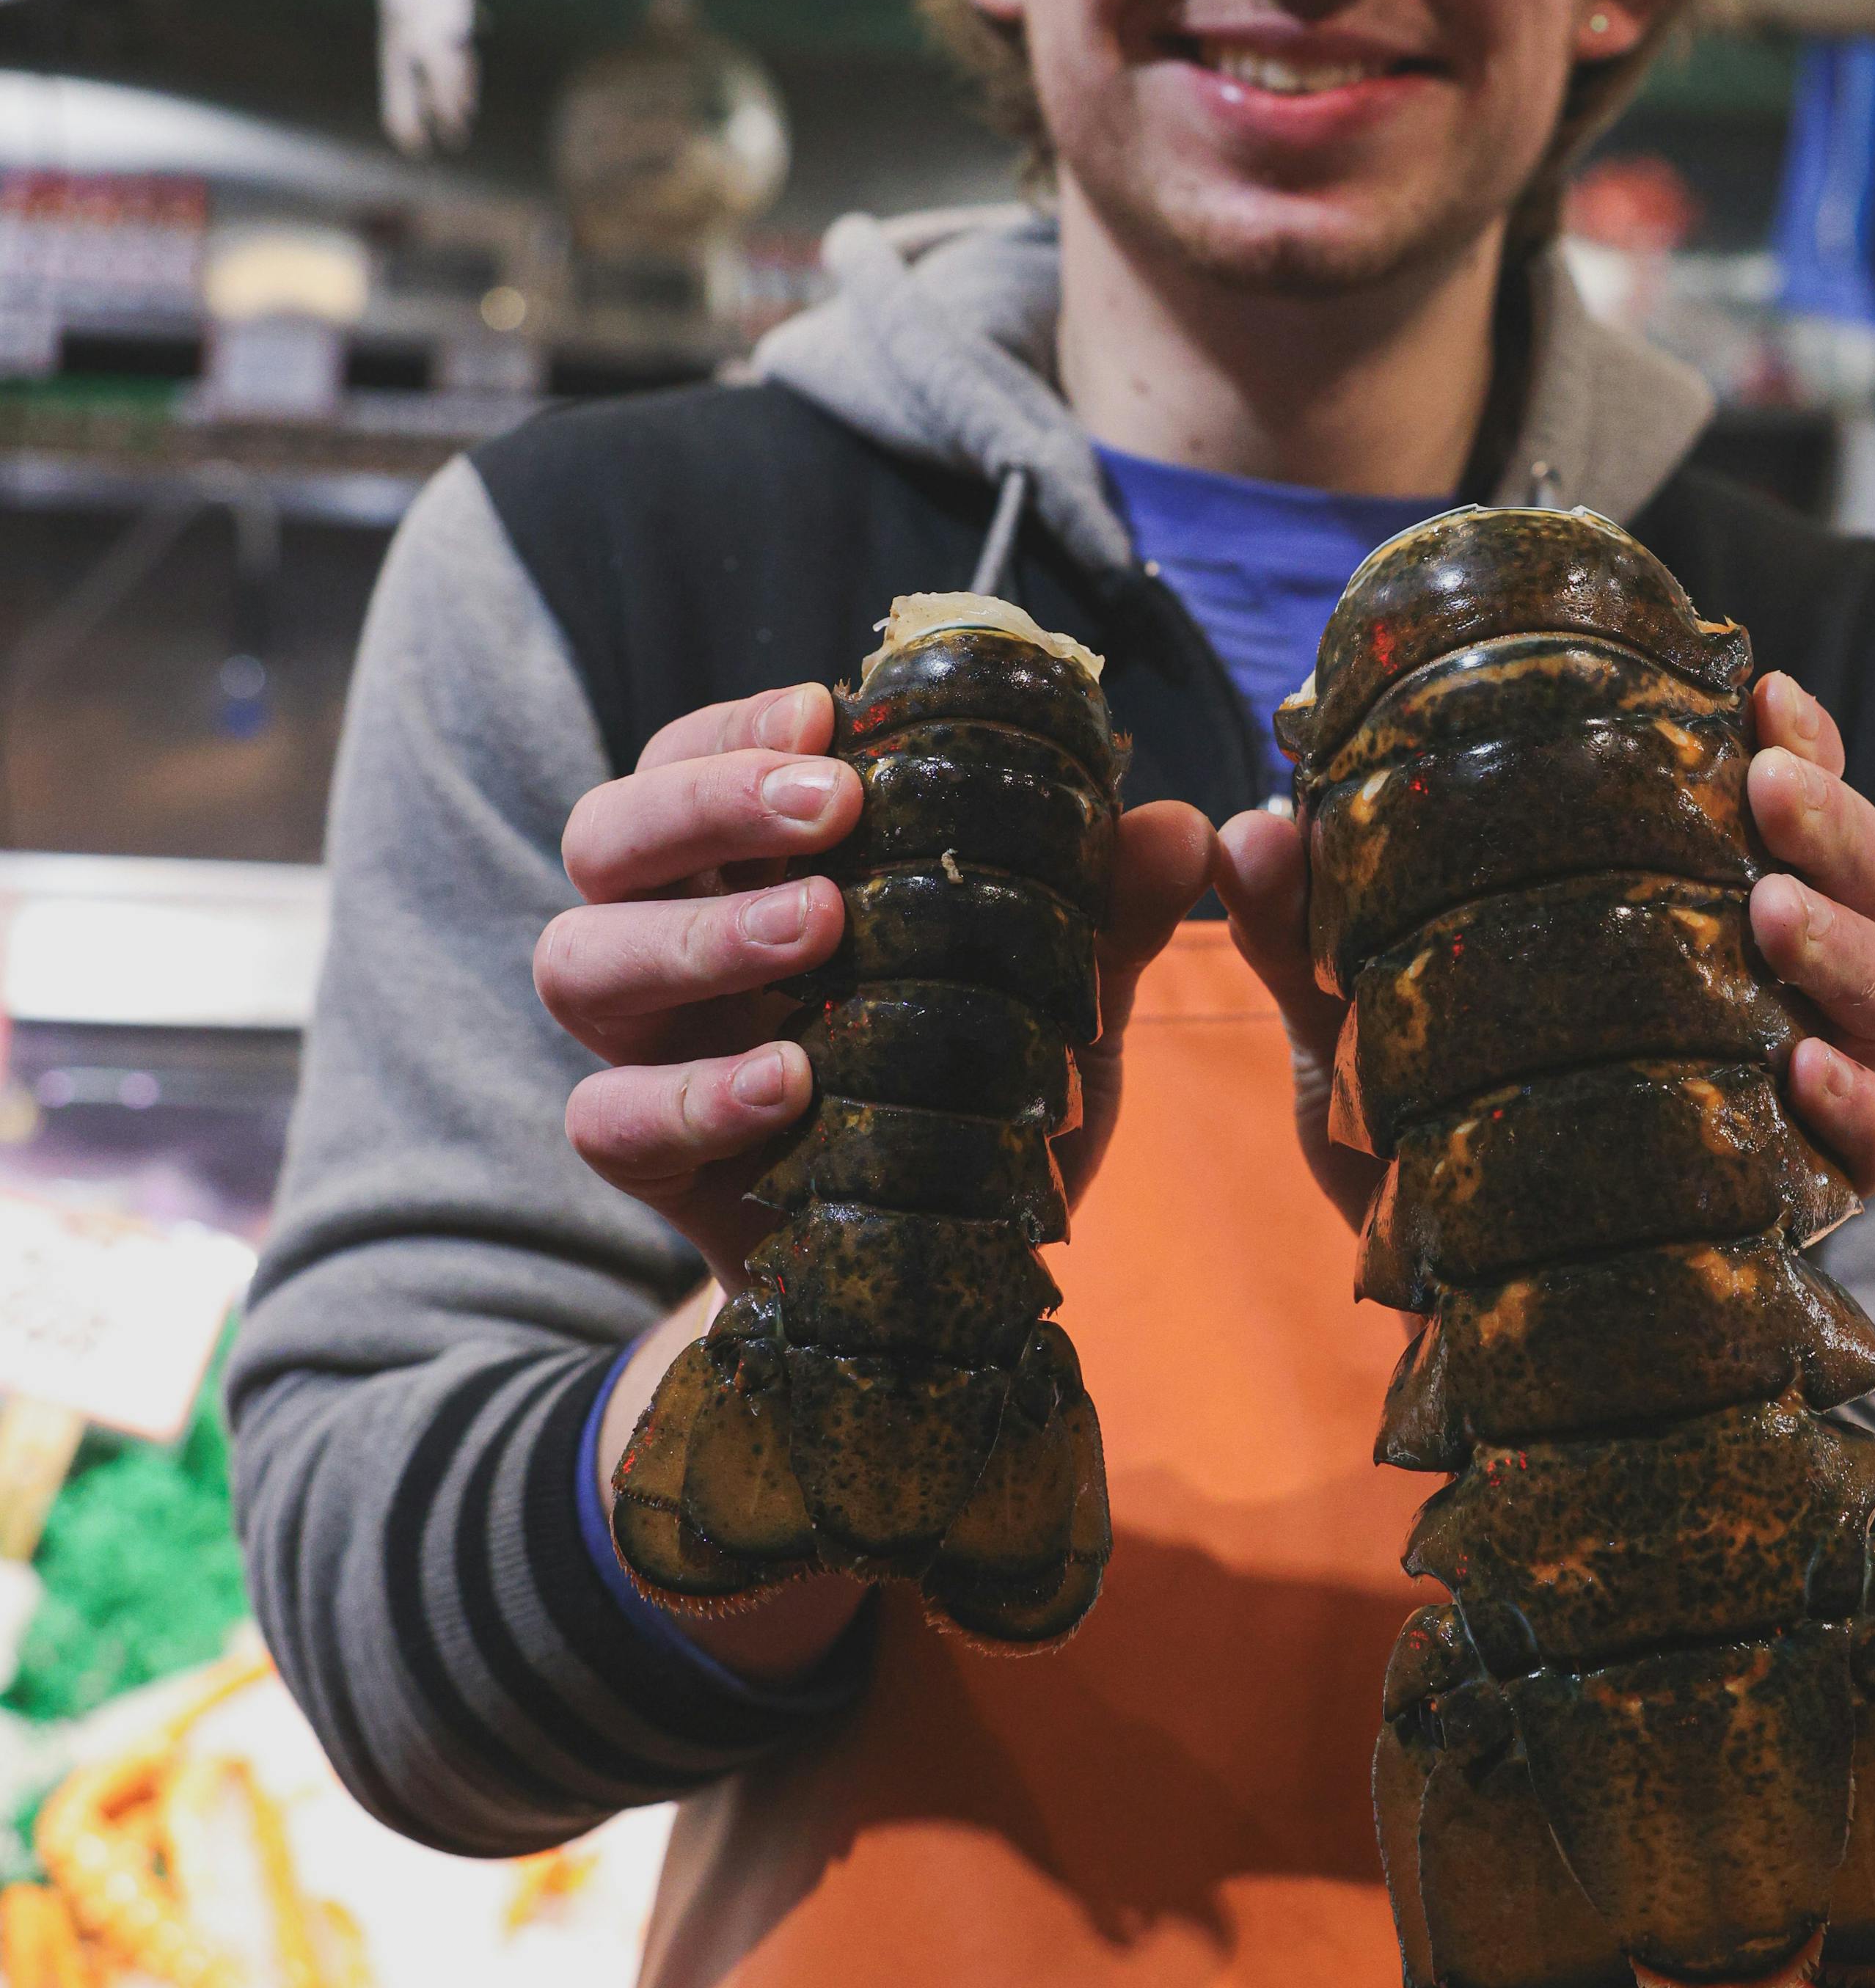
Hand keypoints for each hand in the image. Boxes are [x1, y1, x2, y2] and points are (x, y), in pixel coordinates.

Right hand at [539, 681, 1215, 1283]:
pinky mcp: (643, 1159)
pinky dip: (691, 1096)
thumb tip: (1184, 828)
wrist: (928, 1271)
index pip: (692, 756)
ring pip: (578, 960)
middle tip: (833, 809)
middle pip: (609, 835)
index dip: (740, 728)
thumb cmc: (969, 1091)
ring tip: (816, 930)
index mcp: (745, 867)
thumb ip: (1107, 915)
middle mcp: (670, 938)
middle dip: (705, 804)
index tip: (828, 716)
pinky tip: (788, 1083)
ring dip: (696, 934)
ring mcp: (646, 1048)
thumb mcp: (1054, 1000)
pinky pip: (605, 1120)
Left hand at [1212, 668, 1874, 1229]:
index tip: (1760, 689)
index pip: (1782, 803)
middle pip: (1872, 880)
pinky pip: (1874, 1148)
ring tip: (1775, 909)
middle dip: (1836, 821)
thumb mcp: (1352, 1028)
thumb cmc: (1429, 1138)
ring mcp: (1799, 1091)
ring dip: (1853, 938)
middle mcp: (1774, 990)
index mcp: (1695, 912)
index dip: (1799, 739)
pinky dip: (1858, 1103)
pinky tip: (1806, 1070)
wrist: (1456, 1311)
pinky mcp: (1799, 1199)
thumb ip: (1303, 935)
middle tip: (1766, 786)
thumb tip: (1245, 827)